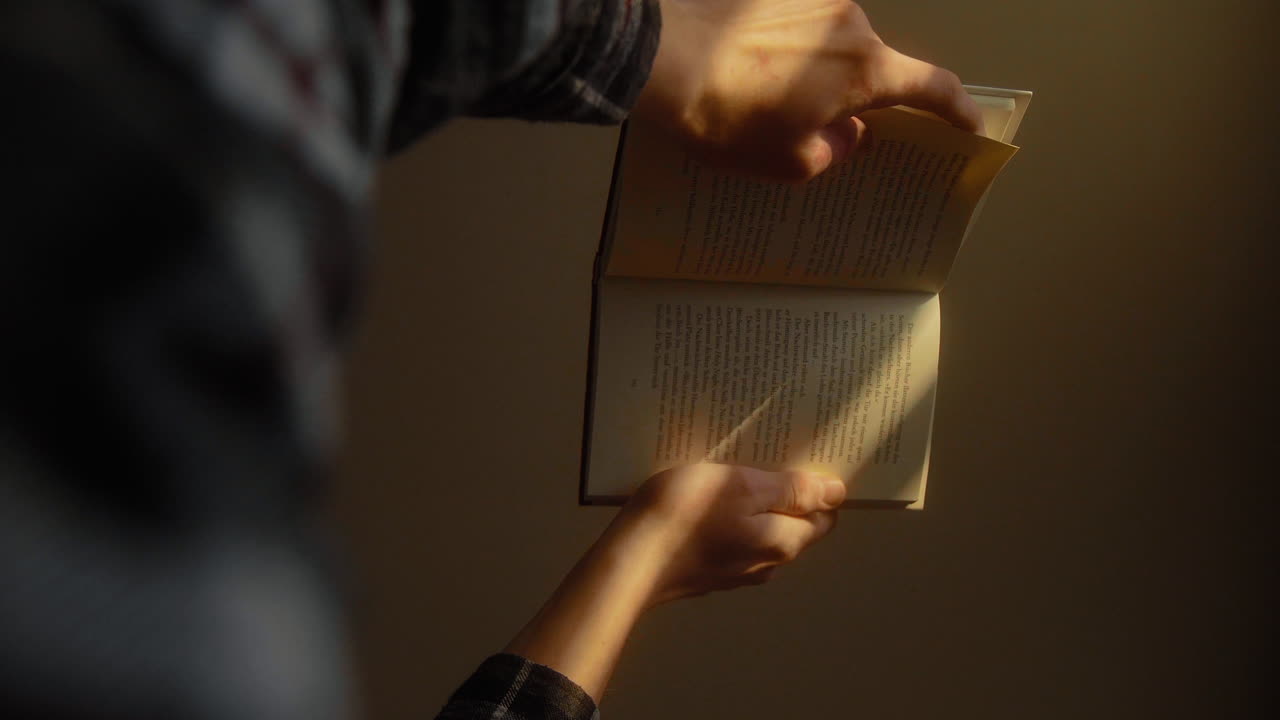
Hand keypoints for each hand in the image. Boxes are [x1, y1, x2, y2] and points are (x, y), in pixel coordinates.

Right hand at [616, 463, 846, 606]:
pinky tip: (704, 504)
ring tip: (731, 475)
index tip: (802, 461)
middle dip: (786, 496)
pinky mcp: (706, 574)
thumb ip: (791, 491)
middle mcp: (765, 564)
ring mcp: (734, 573)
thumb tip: (836, 493)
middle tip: (765, 459)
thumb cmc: (686, 515)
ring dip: (753, 507)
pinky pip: (729, 542)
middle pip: (791, 526)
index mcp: (782, 542)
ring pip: (758, 534)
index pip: (823, 517)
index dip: (819, 489)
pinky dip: (727, 522)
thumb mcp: (742, 487)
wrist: (629, 562)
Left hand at [634, 0, 982, 180]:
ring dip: (806, 68)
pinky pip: (791, 21)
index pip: (931, 86)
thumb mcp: (787, 161)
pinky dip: (777, 46)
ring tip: (754, 97)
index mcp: (865, 67)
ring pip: (825, 41)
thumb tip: (850, 133)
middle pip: (868, 63)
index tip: (969, 122)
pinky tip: (739, 67)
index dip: (955, 107)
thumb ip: (835, 150)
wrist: (660, 56)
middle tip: (806, 126)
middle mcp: (849, 20)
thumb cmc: (726, 117)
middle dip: (848, 97)